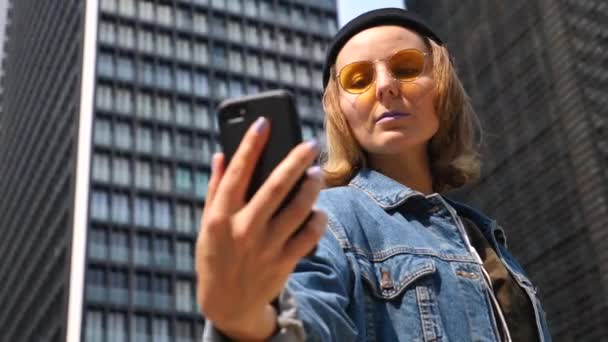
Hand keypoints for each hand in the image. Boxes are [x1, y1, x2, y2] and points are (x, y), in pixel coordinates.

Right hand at [195, 117, 326, 339]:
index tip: (264, 122)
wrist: (228, 304)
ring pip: (298, 209)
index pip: (237, 173)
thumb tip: (220, 155)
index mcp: (220, 217)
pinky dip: (318, 219)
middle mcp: (243, 230)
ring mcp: (266, 247)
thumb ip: (215, 189)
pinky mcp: (284, 262)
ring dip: (312, 187)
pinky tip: (318, 209)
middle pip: (275, 187)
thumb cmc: (216, 256)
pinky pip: (309, 235)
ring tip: (316, 173)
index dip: (250, 144)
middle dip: (295, 160)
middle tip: (309, 143)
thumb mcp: (207, 225)